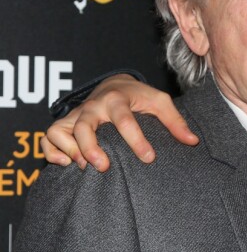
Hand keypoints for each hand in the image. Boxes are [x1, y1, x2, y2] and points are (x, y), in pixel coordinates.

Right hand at [41, 74, 198, 171]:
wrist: (115, 84)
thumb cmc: (139, 96)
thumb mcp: (160, 102)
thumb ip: (175, 121)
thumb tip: (192, 141)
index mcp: (118, 100)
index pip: (125, 120)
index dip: (136, 140)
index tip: (149, 158)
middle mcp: (93, 106)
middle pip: (84, 125)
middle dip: (91, 147)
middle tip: (105, 167)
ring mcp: (77, 115)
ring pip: (60, 130)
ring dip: (70, 150)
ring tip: (86, 167)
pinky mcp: (65, 123)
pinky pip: (48, 137)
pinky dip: (52, 151)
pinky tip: (67, 164)